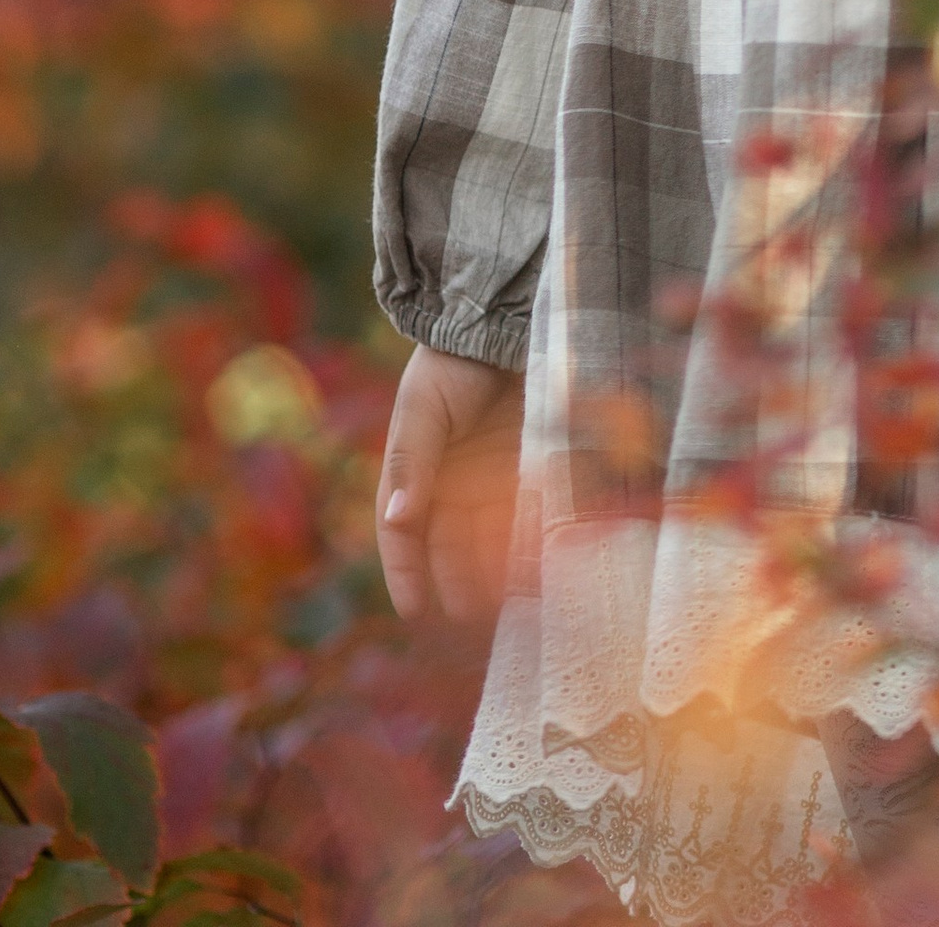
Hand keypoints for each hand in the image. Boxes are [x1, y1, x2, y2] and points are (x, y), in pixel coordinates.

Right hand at [375, 343, 523, 625]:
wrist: (503, 323)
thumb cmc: (451, 365)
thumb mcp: (422, 409)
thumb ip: (412, 462)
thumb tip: (399, 518)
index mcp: (414, 473)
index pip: (403, 534)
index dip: (405, 573)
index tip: (413, 610)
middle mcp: (450, 484)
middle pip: (448, 547)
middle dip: (457, 582)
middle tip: (470, 616)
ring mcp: (488, 480)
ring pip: (487, 541)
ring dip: (494, 572)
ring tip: (508, 600)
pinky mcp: (526, 471)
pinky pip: (524, 519)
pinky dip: (528, 544)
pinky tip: (539, 565)